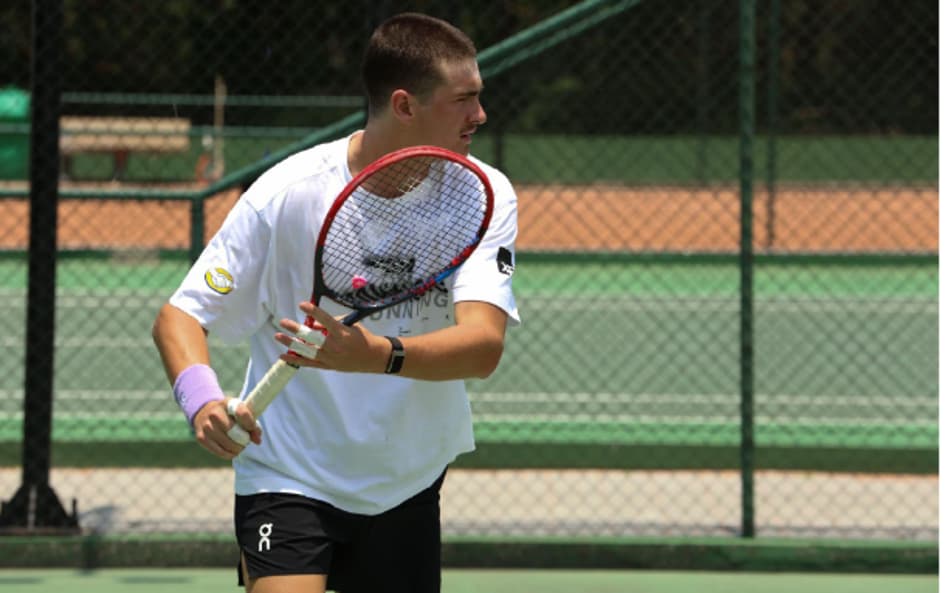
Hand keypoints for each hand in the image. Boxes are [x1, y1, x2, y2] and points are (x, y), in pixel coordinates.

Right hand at [191, 398, 262, 459]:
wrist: (204, 413)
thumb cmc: (228, 414)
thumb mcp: (240, 412)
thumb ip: (252, 424)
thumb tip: (258, 440)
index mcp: (228, 403)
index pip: (242, 413)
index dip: (250, 424)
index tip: (253, 429)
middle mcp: (215, 413)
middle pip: (234, 432)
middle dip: (244, 439)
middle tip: (246, 440)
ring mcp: (206, 426)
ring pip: (228, 444)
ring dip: (238, 448)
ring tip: (239, 446)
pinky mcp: (201, 438)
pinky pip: (220, 452)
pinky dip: (230, 454)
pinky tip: (232, 450)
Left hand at [274, 301, 389, 373]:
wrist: (373, 357)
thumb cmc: (363, 337)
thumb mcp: (351, 325)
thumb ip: (331, 323)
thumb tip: (313, 323)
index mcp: (342, 333)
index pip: (325, 320)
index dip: (313, 312)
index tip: (302, 305)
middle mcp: (334, 346)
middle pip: (311, 337)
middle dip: (296, 329)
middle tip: (283, 322)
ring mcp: (330, 357)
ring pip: (306, 350)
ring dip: (291, 343)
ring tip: (278, 336)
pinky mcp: (327, 366)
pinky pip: (308, 364)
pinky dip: (295, 360)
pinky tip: (283, 355)